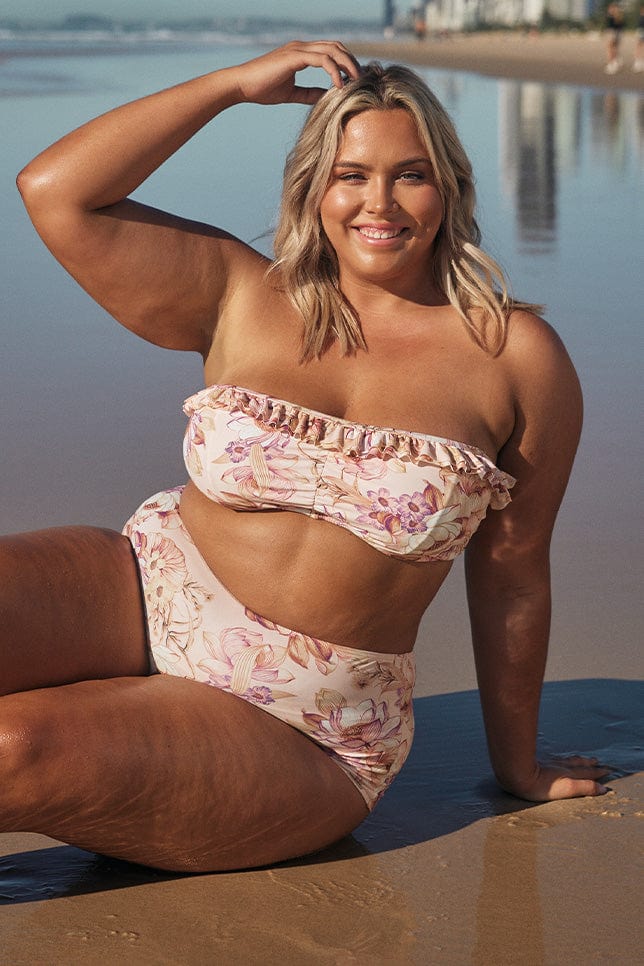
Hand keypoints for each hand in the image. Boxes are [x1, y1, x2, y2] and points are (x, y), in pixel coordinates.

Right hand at [231, 40, 360, 106]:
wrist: (241, 86)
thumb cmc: (262, 89)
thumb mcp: (291, 93)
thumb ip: (309, 93)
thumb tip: (326, 97)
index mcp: (301, 53)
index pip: (330, 50)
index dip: (345, 62)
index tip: (354, 79)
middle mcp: (301, 47)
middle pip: (336, 46)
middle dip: (351, 61)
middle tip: (361, 79)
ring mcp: (298, 50)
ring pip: (332, 50)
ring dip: (347, 65)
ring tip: (355, 81)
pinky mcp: (295, 57)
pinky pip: (323, 60)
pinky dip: (334, 72)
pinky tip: (339, 86)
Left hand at [500, 755, 609, 801]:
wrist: (515, 772)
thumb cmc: (539, 785)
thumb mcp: (566, 789)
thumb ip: (584, 788)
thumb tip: (603, 789)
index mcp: (568, 773)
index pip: (586, 773)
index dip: (597, 773)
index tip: (607, 770)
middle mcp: (560, 766)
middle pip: (578, 764)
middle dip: (589, 764)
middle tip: (598, 761)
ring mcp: (548, 762)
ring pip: (567, 759)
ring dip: (578, 759)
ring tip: (583, 758)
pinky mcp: (537, 760)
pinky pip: (555, 758)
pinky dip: (562, 758)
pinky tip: (557, 757)